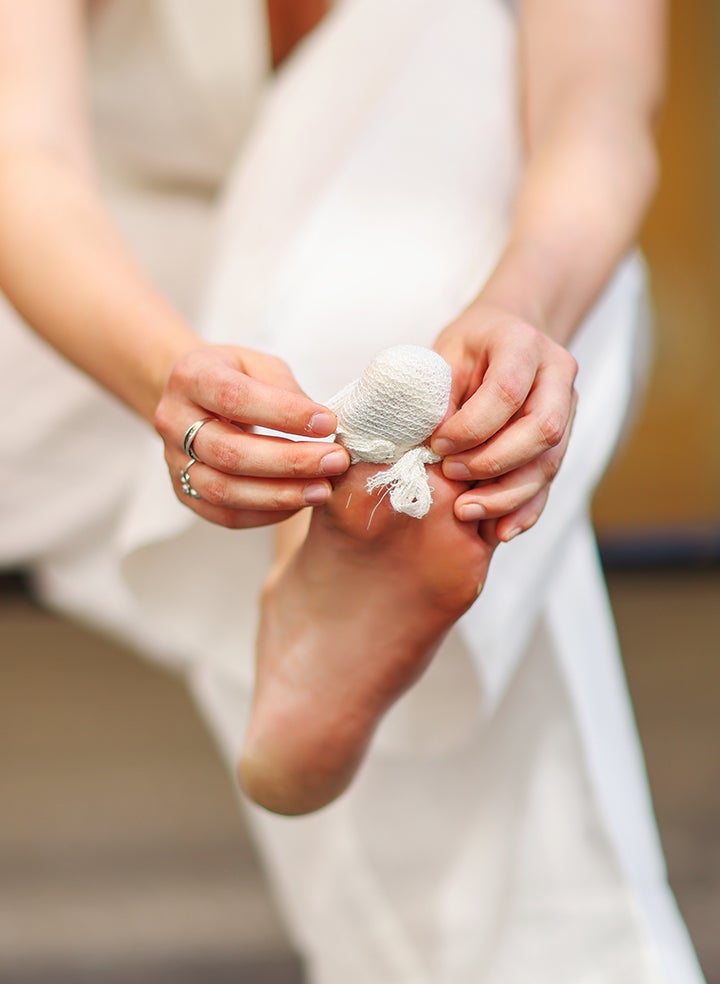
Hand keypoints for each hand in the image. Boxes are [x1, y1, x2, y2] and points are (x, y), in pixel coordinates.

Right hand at [154, 345, 349, 528]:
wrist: (190, 396)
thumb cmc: (233, 376)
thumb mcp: (258, 364)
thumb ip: (285, 390)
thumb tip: (321, 425)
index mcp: (191, 377)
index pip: (235, 398)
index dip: (283, 413)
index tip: (328, 422)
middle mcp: (174, 421)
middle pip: (229, 452)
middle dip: (289, 461)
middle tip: (335, 461)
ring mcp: (174, 461)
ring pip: (224, 490)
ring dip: (279, 495)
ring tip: (323, 490)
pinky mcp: (183, 491)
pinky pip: (224, 514)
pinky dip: (265, 514)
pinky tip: (298, 503)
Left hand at [431, 302, 577, 541]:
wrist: (503, 337)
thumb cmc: (467, 349)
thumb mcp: (444, 357)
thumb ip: (439, 396)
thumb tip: (428, 445)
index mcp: (524, 345)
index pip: (508, 390)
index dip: (472, 426)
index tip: (439, 445)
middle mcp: (557, 375)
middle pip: (542, 430)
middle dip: (494, 462)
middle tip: (452, 475)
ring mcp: (567, 409)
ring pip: (549, 462)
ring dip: (507, 494)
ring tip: (466, 511)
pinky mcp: (563, 440)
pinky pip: (549, 482)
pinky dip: (525, 510)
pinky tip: (500, 530)